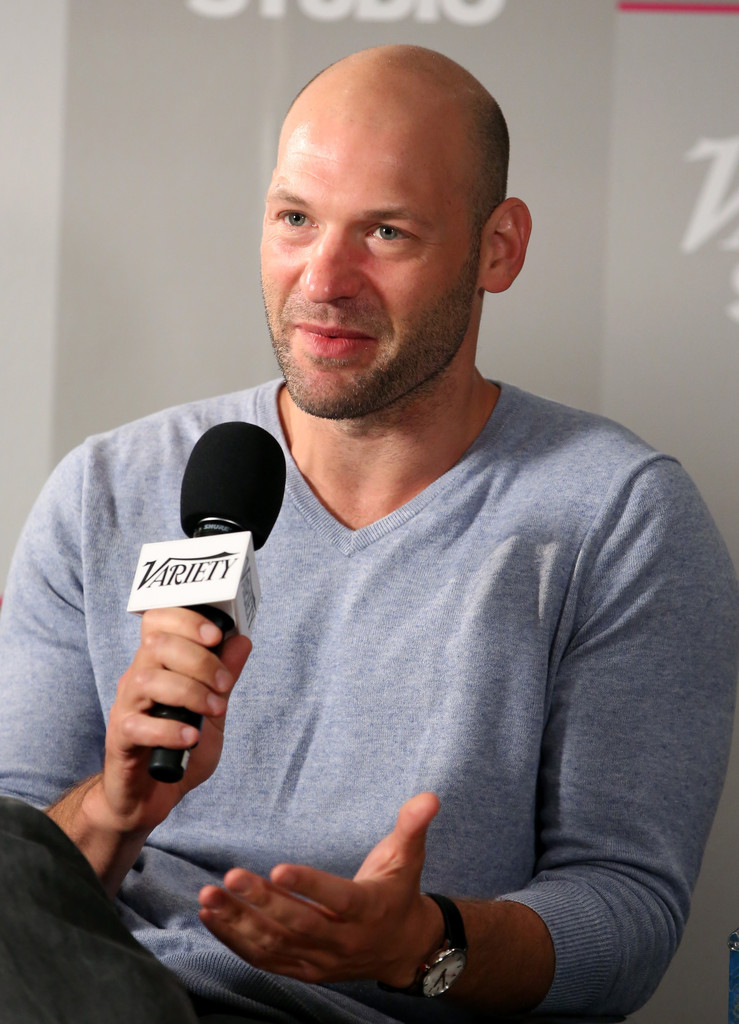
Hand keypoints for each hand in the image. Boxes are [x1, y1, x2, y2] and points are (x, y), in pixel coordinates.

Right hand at [99, 607, 250, 834]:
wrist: (153, 795)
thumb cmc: (181, 746)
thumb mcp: (214, 709)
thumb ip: (226, 675)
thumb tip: (242, 639)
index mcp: (158, 664)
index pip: (158, 620)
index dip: (187, 619)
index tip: (217, 635)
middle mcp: (138, 678)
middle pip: (156, 644)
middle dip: (199, 660)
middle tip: (224, 685)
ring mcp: (126, 707)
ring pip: (148, 680)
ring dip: (190, 692)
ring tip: (214, 710)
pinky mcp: (120, 739)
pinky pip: (138, 725)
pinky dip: (170, 730)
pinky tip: (191, 738)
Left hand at [198, 792, 442, 985]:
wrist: (403, 948)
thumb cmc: (398, 892)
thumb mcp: (409, 857)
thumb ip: (413, 825)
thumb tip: (429, 797)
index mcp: (368, 909)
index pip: (337, 899)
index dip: (309, 886)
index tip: (278, 868)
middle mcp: (343, 941)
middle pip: (298, 924)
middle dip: (262, 901)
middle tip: (231, 876)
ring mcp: (320, 960)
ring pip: (275, 945)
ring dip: (239, 923)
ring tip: (209, 896)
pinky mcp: (302, 969)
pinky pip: (264, 959)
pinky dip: (234, 940)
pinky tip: (211, 916)